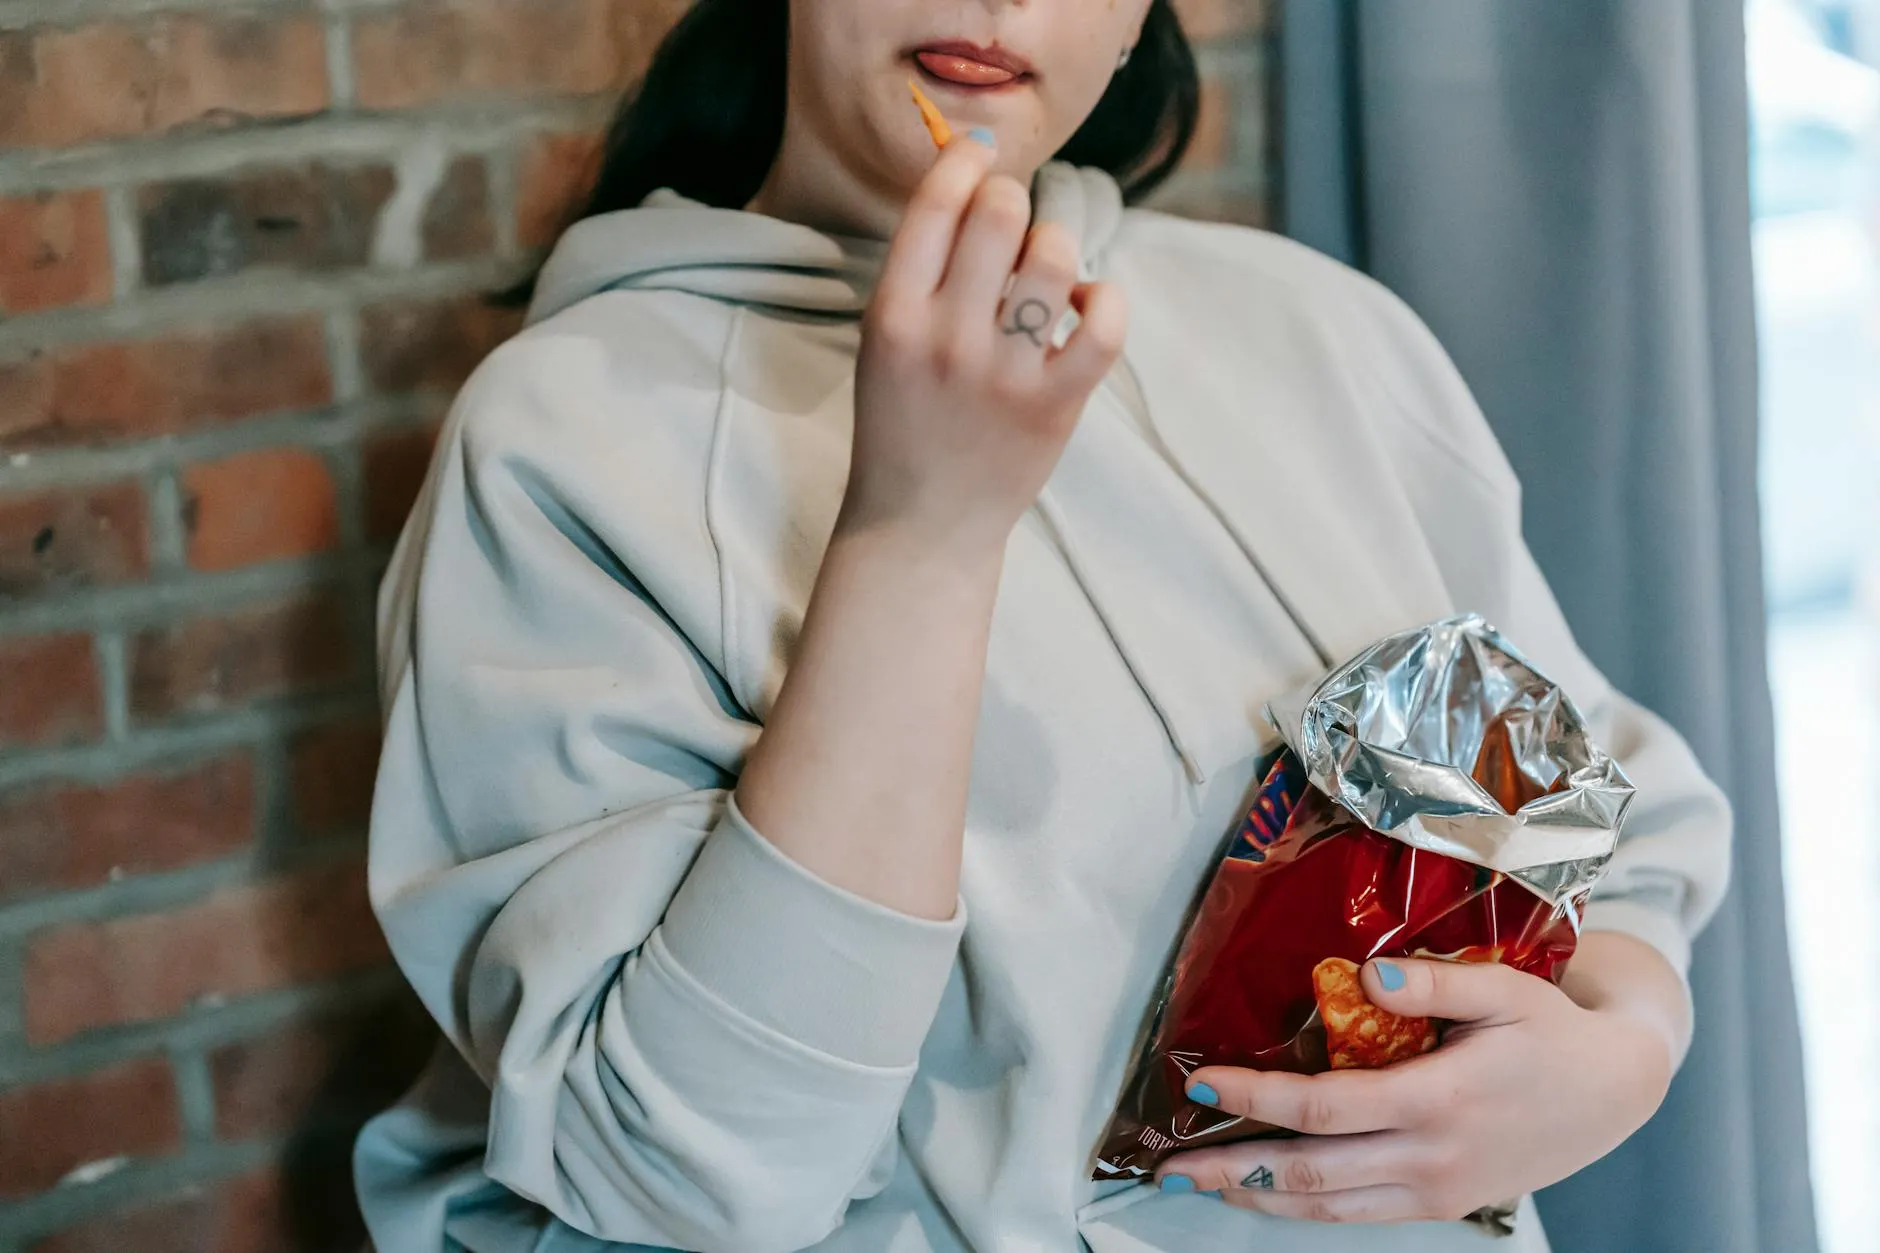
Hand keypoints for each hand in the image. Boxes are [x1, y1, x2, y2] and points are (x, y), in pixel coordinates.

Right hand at [843, 133, 1127, 554]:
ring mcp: (1004, 374)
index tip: (979, 159)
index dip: (966, 161)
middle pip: (1001, 210)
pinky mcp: (1054, 405)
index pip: (938, 201)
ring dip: (1057, 247)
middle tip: (1011, 227)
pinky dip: (1106, 300)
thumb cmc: (904, 421)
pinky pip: (1105, 324)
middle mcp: (946, 337)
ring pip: (1056, 256)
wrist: (921, 524)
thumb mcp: (885, 339)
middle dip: (1012, 200)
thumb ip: (923, 268)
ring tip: (1046, 273)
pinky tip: (1085, 308)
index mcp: (893, 313)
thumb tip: (979, 177)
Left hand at [1157, 937, 1685, 1223]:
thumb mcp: (1505, 989)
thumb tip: (1367, 976)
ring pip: (1329, 1209)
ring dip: (1258, 1198)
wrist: (1614, 1090)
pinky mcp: (1444, 1205)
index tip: (1200, 1083)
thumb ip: (1437, 982)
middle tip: (1169, 1163)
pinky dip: (1302, 1209)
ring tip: (1200, 1182)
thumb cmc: (1551, 1029)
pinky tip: (1266, 1192)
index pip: (1324, 1109)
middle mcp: (1431, 1158)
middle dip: (1233, 1168)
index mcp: (1438, 1100)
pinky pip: (1358, 1217)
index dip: (1255, 1100)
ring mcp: (1437, 1191)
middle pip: (1312, 1174)